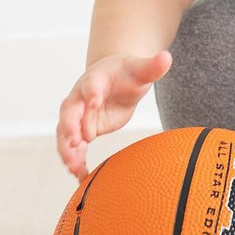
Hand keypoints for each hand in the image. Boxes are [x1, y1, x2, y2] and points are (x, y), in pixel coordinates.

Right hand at [56, 51, 172, 181]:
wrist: (115, 79)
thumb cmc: (127, 73)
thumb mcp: (140, 70)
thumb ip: (152, 66)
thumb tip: (167, 57)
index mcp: (95, 79)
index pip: (91, 85)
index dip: (92, 92)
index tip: (94, 101)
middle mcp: (80, 98)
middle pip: (70, 111)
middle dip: (70, 126)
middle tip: (75, 142)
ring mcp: (78, 116)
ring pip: (66, 133)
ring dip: (67, 149)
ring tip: (73, 166)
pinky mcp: (82, 131)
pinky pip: (74, 148)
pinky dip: (75, 161)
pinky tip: (80, 177)